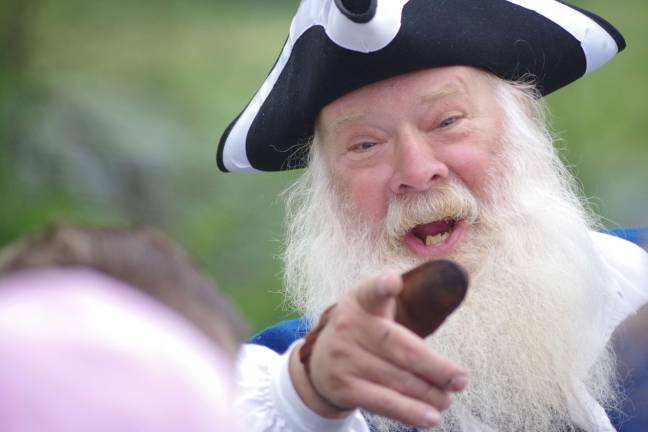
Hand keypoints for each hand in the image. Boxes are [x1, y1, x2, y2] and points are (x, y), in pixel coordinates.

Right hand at [289, 271, 467, 427]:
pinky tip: (431, 417)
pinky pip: (385, 402)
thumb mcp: (372, 308)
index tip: (392, 282)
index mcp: (361, 300)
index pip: (372, 290)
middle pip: (402, 348)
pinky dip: (411, 412)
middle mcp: (349, 326)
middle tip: (460, 380)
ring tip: (447, 398)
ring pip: (398, 380)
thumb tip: (447, 317)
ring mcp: (344, 358)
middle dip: (437, 367)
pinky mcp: (344, 388)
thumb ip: (402, 305)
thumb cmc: (362, 331)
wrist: (319, 362)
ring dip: (430, 393)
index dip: (382, 285)